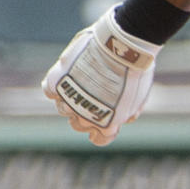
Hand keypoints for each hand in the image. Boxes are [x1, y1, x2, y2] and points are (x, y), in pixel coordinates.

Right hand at [42, 7, 160, 144]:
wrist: (121, 48)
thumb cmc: (135, 70)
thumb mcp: (140, 98)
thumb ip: (128, 113)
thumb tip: (122, 120)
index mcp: (108, 125)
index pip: (98, 139)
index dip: (101, 129)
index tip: (104, 118)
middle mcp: (85, 118)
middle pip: (78, 125)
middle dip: (86, 113)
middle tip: (93, 94)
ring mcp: (69, 101)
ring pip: (63, 109)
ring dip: (70, 99)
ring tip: (81, 81)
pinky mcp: (57, 83)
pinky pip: (50, 90)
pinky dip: (56, 84)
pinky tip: (67, 74)